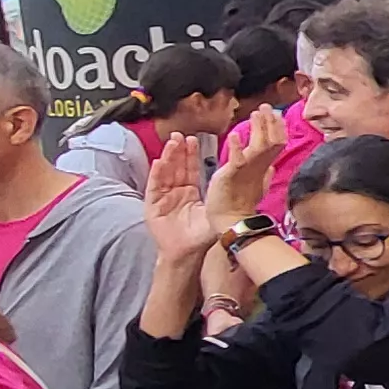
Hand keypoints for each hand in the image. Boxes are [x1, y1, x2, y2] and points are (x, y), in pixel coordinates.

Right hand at [144, 135, 221, 262]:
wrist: (185, 253)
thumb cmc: (200, 236)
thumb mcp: (213, 213)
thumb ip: (222, 198)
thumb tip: (236, 190)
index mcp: (190, 192)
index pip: (190, 169)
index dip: (190, 155)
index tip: (194, 139)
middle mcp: (175, 192)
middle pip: (176, 167)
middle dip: (178, 151)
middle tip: (180, 135)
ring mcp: (163, 198)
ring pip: (165, 173)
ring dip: (167, 157)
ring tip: (171, 143)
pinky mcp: (153, 205)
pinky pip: (154, 187)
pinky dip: (156, 174)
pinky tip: (158, 162)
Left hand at [205, 106, 284, 220]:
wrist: (232, 223)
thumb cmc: (240, 205)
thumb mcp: (256, 186)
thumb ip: (264, 174)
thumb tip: (272, 167)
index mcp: (263, 167)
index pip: (277, 143)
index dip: (278, 128)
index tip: (277, 113)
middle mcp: (259, 167)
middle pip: (273, 141)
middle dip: (271, 123)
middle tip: (267, 107)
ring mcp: (248, 170)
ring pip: (260, 146)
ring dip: (259, 128)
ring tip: (256, 113)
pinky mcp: (232, 175)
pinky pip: (238, 159)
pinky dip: (238, 147)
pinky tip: (236, 135)